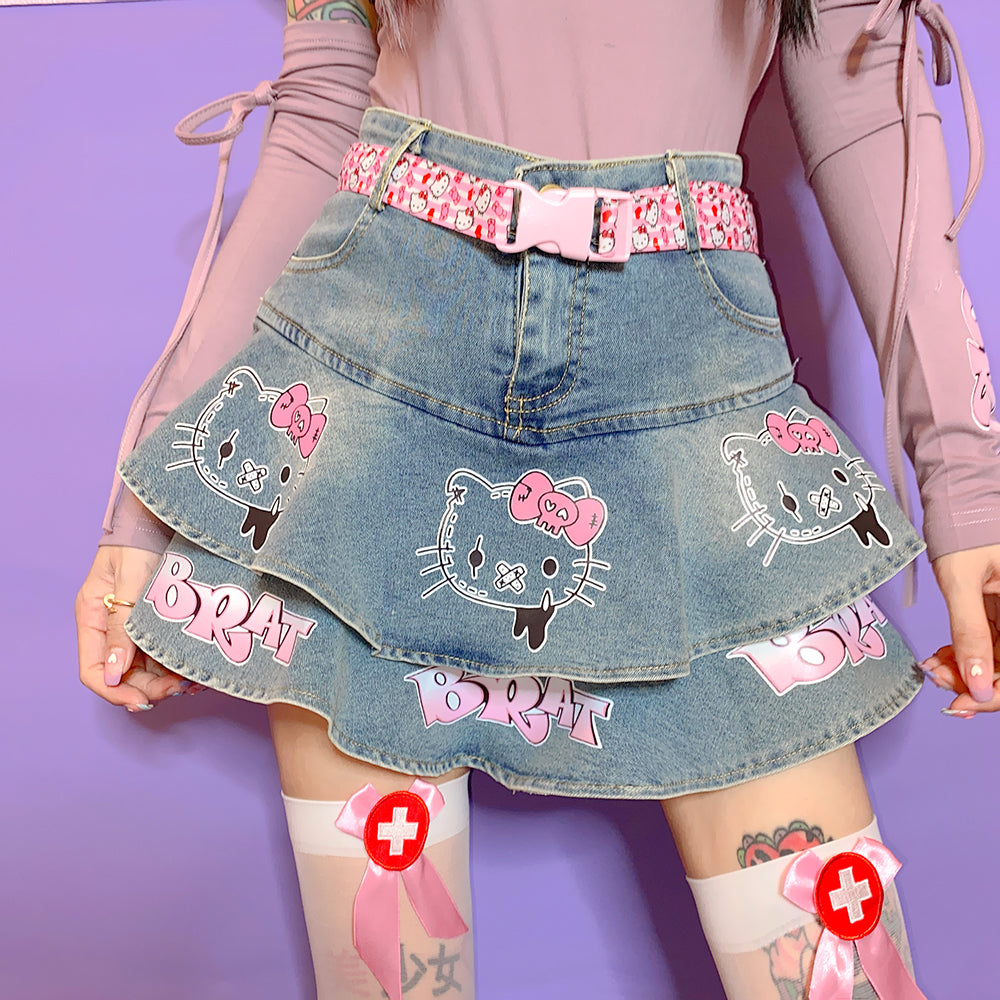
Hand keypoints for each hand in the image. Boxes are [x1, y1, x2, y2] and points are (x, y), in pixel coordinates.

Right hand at [76, 545, 193, 711]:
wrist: (161, 517)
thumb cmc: (140, 540)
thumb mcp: (130, 580)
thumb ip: (123, 625)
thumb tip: (113, 673)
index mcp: (93, 617)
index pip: (93, 669)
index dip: (115, 692)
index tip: (142, 701)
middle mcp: (111, 626)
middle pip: (123, 675)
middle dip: (148, 688)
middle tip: (180, 688)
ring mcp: (134, 626)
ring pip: (145, 669)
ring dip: (166, 681)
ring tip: (192, 681)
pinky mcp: (157, 622)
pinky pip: (163, 654)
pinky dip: (177, 665)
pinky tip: (195, 670)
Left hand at [924, 544, 999, 716]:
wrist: (958, 500)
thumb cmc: (963, 529)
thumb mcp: (962, 582)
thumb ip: (970, 633)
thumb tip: (977, 685)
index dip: (996, 693)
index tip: (964, 703)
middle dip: (972, 681)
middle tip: (937, 680)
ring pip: (996, 658)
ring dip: (963, 669)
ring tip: (932, 668)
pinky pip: (988, 643)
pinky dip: (962, 653)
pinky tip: (939, 658)